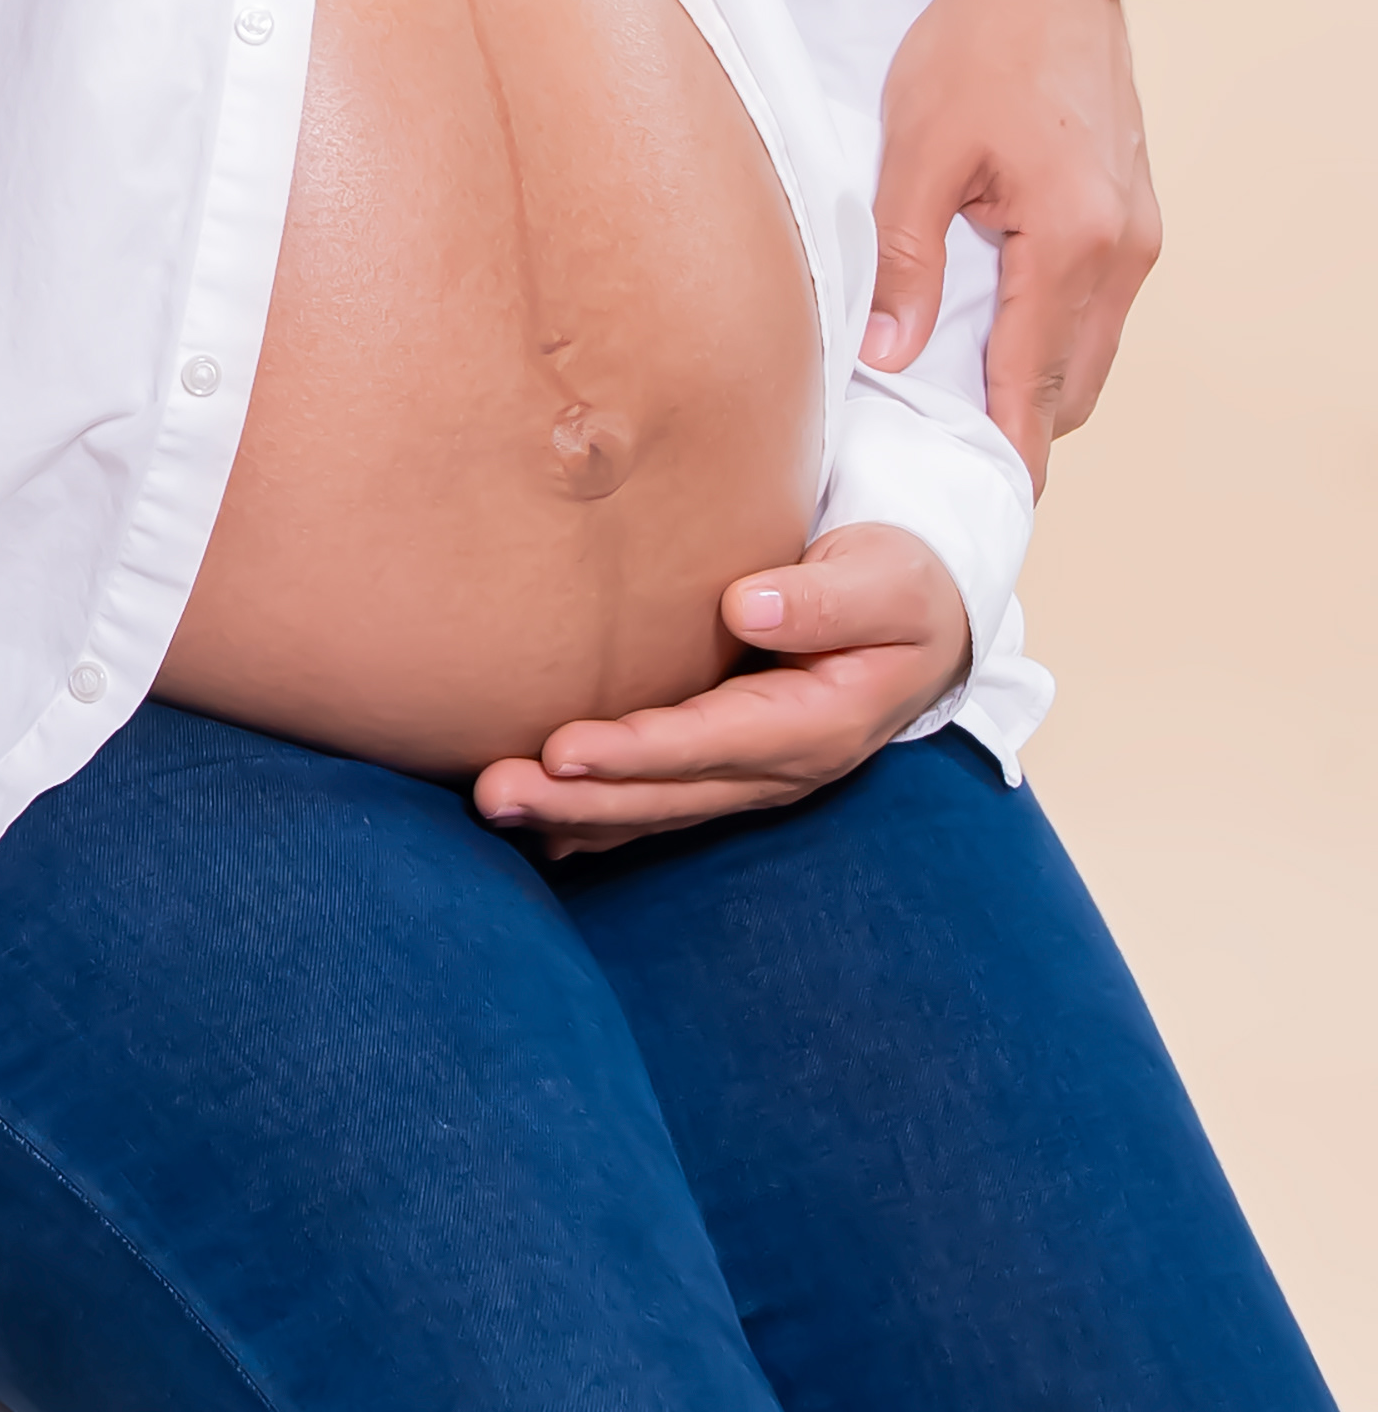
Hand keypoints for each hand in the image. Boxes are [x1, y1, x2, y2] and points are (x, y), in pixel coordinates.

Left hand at [470, 525, 970, 854]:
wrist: (922, 624)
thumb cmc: (897, 588)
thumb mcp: (885, 582)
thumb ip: (825, 598)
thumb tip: (748, 605)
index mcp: (820, 724)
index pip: (713, 743)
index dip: (638, 751)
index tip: (563, 748)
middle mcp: (781, 767)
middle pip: (669, 793)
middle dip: (579, 797)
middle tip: (493, 791)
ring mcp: (752, 775)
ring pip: (654, 807)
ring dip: (572, 813)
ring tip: (490, 804)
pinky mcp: (728, 766)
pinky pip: (658, 802)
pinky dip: (599, 817)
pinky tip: (538, 829)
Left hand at [867, 0, 1156, 474]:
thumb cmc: (979, 45)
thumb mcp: (918, 149)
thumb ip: (904, 260)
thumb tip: (887, 356)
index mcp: (1071, 245)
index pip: (1036, 388)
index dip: (1004, 454)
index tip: (972, 507)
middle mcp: (1121, 254)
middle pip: (1071, 386)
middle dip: (1016, 427)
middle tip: (942, 457)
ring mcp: (1136, 237)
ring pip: (1088, 351)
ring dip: (1034, 382)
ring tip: (958, 404)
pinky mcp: (1132, 217)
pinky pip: (1095, 309)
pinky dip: (1051, 335)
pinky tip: (993, 331)